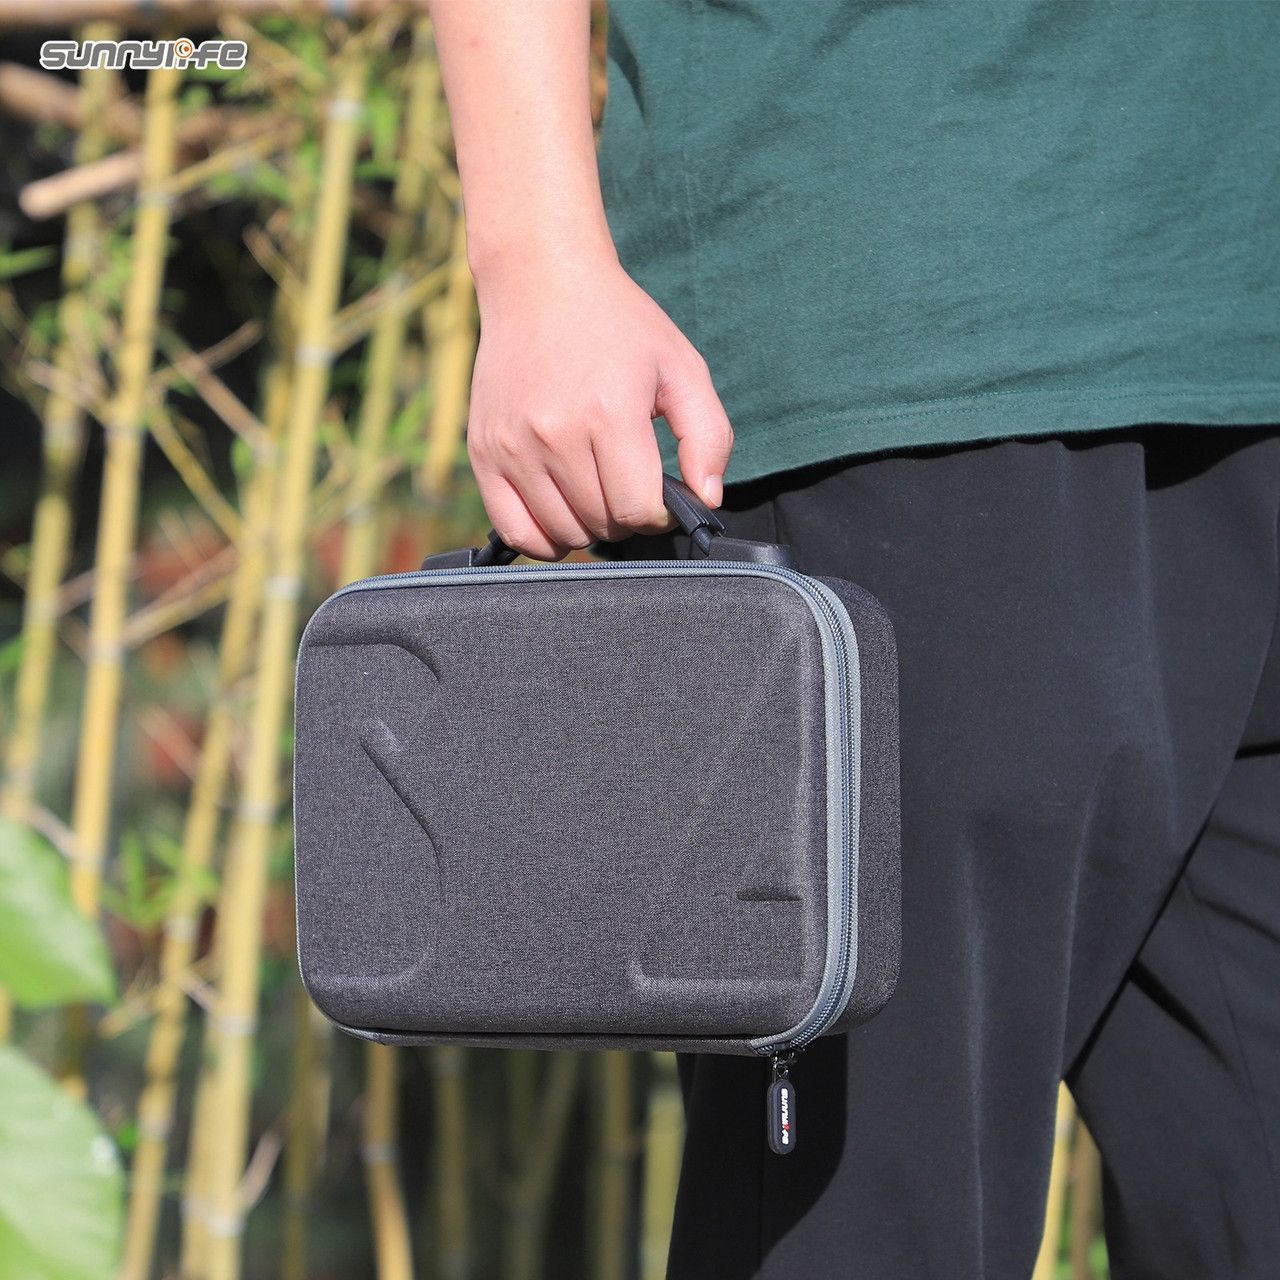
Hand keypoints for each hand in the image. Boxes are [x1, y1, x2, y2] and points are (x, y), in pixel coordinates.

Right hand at [466, 250, 733, 559]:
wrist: (539, 282)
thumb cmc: (617, 325)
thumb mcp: (681, 366)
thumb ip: (709, 436)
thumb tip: (706, 499)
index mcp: (609, 414)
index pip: (638, 510)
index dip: (659, 514)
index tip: (660, 495)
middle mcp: (555, 434)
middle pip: (603, 524)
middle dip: (626, 516)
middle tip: (627, 482)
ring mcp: (513, 446)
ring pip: (563, 533)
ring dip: (589, 525)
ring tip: (596, 489)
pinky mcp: (484, 452)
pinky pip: (515, 530)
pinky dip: (544, 539)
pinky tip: (562, 516)